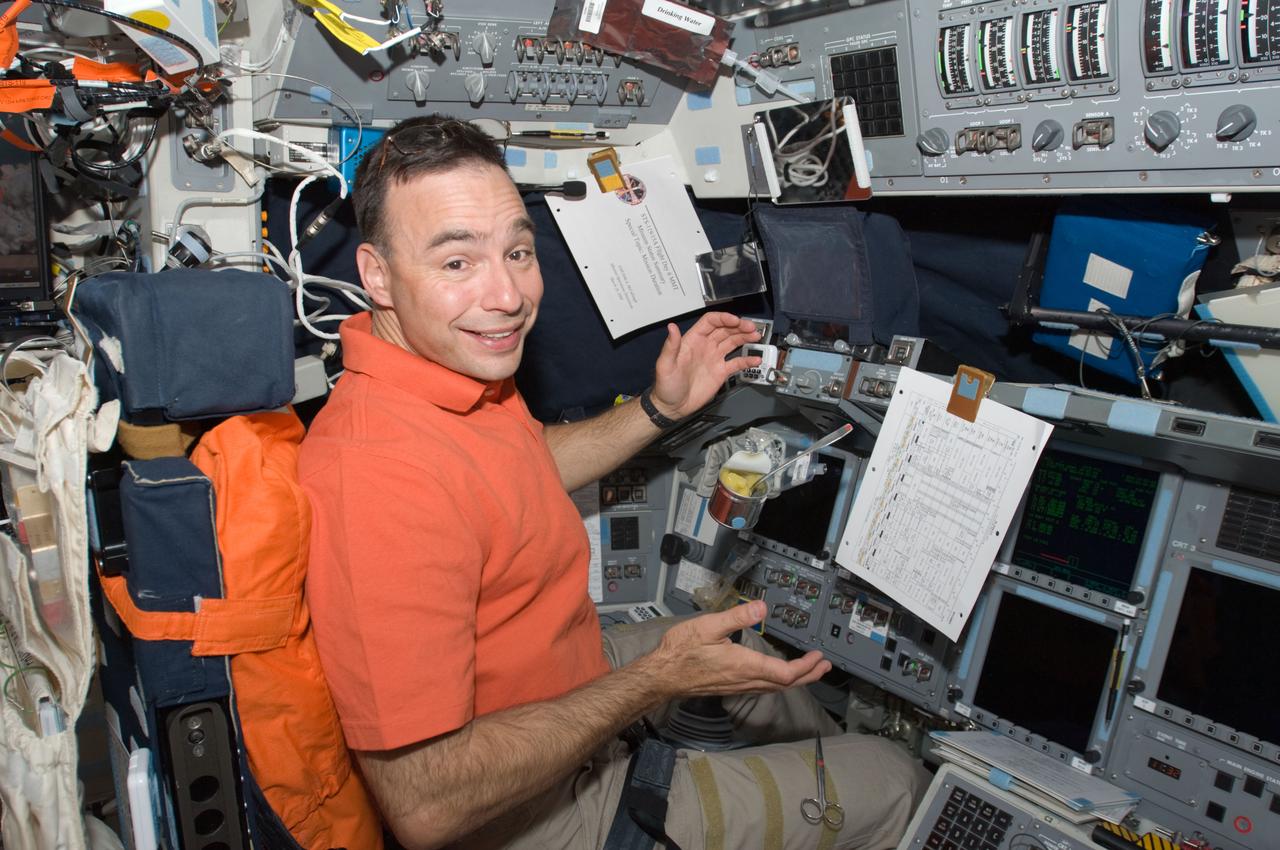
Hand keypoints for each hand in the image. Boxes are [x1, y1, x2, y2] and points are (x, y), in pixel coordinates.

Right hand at [644, 601, 830, 698]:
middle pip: (786, 684)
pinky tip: (778, 674)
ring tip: (809, 670)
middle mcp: (745, 679)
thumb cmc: (680, 652)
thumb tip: (762, 607)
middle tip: (823, 666)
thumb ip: (737, 616)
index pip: (785, 673)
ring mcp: (738, 685)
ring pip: (775, 687)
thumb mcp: (708, 626)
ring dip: (796, 679)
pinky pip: (764, 687)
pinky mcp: (732, 686)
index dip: (806, 667)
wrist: (662, 676)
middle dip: (808, 675)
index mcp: (744, 665)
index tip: (818, 657)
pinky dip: (779, 681)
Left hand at [650, 313, 761, 420]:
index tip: (735, 321)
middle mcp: (705, 346)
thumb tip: (672, 327)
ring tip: (756, 336)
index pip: (710, 322)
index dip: (724, 319)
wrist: (673, 407)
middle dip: (739, 326)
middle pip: (725, 329)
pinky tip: (755, 359)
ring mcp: (714, 358)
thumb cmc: (666, 386)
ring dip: (745, 337)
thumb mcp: (665, 365)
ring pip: (733, 342)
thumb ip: (671, 346)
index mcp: (692, 340)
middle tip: (751, 328)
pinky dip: (747, 360)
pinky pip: (737, 363)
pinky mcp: (721, 372)